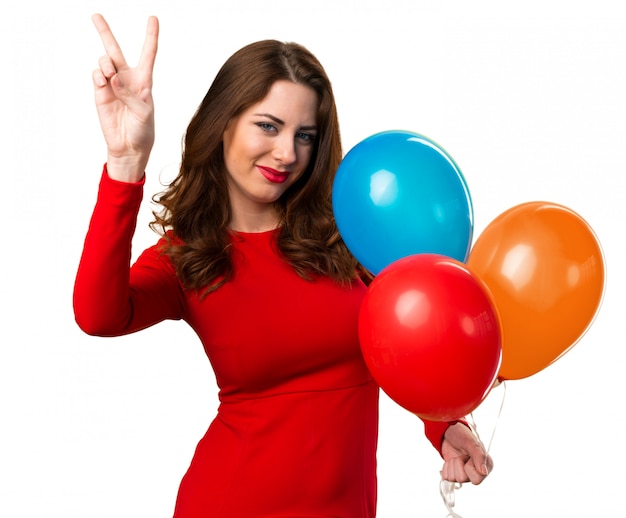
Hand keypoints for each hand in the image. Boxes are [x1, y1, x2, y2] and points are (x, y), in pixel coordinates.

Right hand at [91, 13, 158, 181]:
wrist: (128, 147)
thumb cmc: (142, 130)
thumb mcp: (143, 112)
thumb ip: (130, 94)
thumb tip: (113, 78)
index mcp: (144, 81)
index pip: (148, 54)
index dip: (151, 36)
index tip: (153, 18)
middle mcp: (127, 79)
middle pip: (115, 50)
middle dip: (105, 32)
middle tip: (95, 15)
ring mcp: (111, 85)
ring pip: (104, 61)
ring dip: (106, 64)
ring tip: (110, 76)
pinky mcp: (100, 93)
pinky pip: (96, 76)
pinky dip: (99, 76)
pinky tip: (104, 83)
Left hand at [440, 422, 492, 484]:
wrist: (448, 431)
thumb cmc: (461, 435)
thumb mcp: (470, 442)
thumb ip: (479, 456)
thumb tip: (484, 472)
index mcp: (486, 466)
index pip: (477, 480)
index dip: (469, 467)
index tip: (468, 456)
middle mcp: (477, 472)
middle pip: (462, 479)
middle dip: (458, 465)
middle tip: (461, 455)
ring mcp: (465, 473)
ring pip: (454, 478)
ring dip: (452, 464)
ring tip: (457, 455)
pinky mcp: (454, 473)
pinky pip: (446, 477)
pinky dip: (446, 467)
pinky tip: (451, 459)